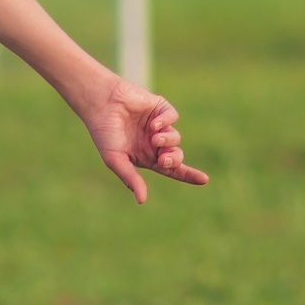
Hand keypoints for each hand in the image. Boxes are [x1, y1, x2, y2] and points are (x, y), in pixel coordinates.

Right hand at [77, 77, 207, 201]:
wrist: (100, 104)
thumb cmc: (104, 133)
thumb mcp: (116, 160)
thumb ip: (131, 178)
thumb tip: (142, 201)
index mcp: (145, 157)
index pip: (171, 170)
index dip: (188, 175)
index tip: (204, 179)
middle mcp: (153, 142)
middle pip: (176, 156)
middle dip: (174, 160)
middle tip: (164, 159)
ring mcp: (157, 125)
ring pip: (175, 137)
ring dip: (168, 141)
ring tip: (155, 138)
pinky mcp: (159, 108)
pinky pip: (172, 117)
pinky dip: (166, 122)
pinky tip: (153, 124)